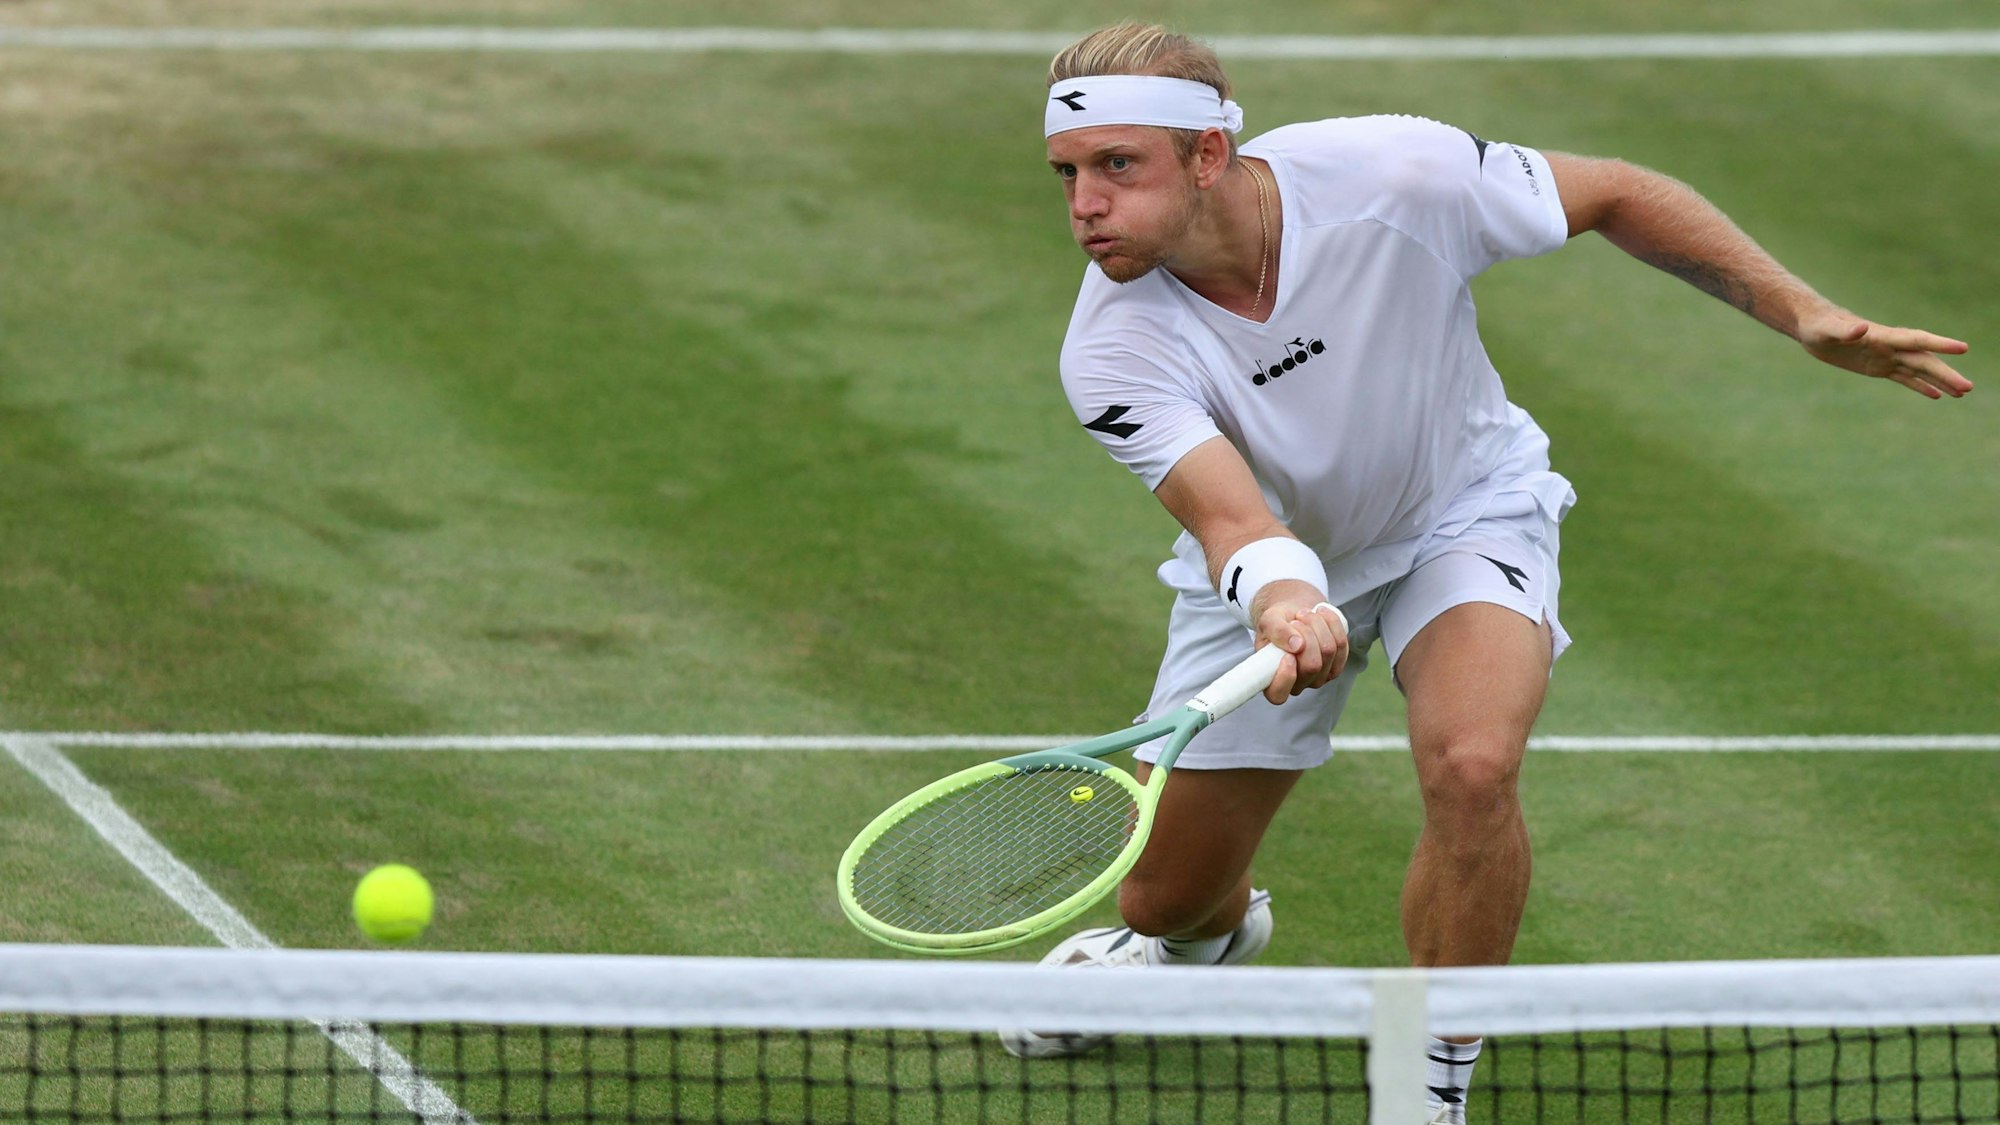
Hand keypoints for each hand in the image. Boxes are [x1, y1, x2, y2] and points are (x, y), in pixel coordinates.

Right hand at [1252, 580, 1349, 703]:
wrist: (1294, 616)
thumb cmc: (1277, 623)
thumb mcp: (1268, 622)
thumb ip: (1276, 631)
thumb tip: (1296, 645)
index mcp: (1272, 681)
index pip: (1278, 694)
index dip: (1285, 677)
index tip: (1287, 654)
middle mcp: (1297, 685)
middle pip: (1311, 665)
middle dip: (1305, 634)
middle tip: (1295, 620)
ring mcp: (1318, 679)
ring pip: (1328, 651)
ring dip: (1317, 624)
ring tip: (1304, 615)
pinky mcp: (1336, 667)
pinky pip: (1341, 644)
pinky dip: (1332, 624)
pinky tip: (1321, 615)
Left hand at [1800, 313, 1971, 398]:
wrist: (1812, 326)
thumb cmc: (1818, 325)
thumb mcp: (1826, 329)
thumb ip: (1845, 330)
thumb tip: (1863, 328)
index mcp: (1881, 336)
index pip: (1916, 340)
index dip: (1939, 344)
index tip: (1963, 348)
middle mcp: (1889, 347)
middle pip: (1924, 360)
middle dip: (1946, 373)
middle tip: (1968, 387)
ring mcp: (1885, 357)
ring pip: (1919, 370)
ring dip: (1940, 381)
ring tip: (1962, 393)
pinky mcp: (1877, 367)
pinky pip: (1903, 378)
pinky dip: (1920, 386)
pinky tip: (1938, 395)